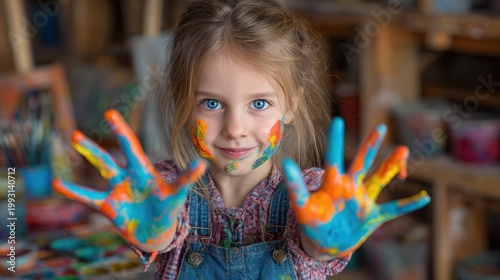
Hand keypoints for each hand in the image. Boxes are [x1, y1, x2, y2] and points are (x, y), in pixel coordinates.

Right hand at [53, 110, 205, 255]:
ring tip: (73, 138)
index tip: (109, 113)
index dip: (121, 131)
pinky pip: (88, 198)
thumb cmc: (167, 208)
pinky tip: (57, 184)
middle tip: (76, 131)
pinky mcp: (109, 207)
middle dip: (94, 147)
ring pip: (99, 171)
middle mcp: (127, 177)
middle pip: (108, 158)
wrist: (156, 231)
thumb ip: (185, 179)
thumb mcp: (177, 193)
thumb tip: (202, 164)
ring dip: (88, 155)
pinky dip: (74, 192)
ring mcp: (116, 191)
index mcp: (142, 170)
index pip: (131, 147)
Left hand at [283, 117, 429, 256]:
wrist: (324, 243)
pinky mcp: (372, 216)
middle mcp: (350, 186)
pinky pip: (393, 209)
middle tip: (381, 127)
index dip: (335, 140)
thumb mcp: (302, 206)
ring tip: (404, 149)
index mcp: (332, 183)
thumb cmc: (311, 222)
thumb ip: (296, 187)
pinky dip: (408, 205)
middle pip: (362, 163)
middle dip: (371, 146)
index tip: (338, 120)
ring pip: (379, 179)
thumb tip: (286, 163)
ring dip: (391, 166)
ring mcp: (363, 200)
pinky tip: (425, 197)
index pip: (334, 158)